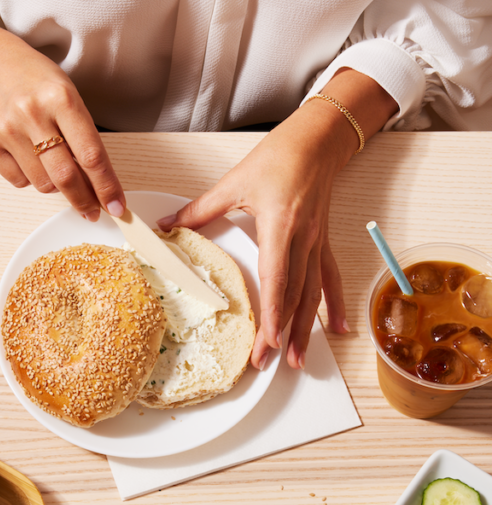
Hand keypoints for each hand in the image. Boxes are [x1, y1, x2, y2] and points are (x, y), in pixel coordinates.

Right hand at [0, 12, 124, 220]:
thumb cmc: (36, 81)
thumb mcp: (69, 96)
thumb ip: (83, 137)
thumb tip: (98, 185)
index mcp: (61, 98)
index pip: (91, 155)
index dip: (107, 187)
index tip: (117, 206)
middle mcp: (32, 113)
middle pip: (66, 177)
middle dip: (84, 201)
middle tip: (93, 211)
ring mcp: (7, 130)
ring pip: (43, 184)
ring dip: (56, 184)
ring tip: (53, 163)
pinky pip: (20, 181)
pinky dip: (31, 178)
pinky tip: (30, 156)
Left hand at [157, 70, 397, 369]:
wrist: (317, 141)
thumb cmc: (279, 157)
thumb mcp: (234, 183)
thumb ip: (200, 210)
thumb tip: (166, 226)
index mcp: (279, 227)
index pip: (276, 280)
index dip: (273, 314)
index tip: (268, 341)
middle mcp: (302, 242)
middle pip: (293, 296)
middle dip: (283, 334)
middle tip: (271, 364)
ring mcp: (315, 245)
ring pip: (313, 295)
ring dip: (306, 330)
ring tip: (299, 361)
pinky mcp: (322, 243)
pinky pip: (330, 280)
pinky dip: (334, 306)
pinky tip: (338, 330)